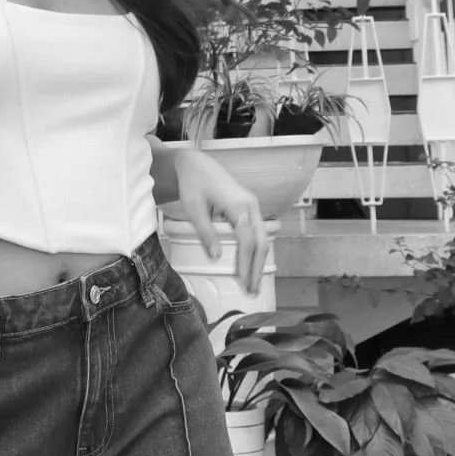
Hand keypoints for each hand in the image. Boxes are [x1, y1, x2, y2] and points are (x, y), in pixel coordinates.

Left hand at [173, 146, 270, 293]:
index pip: (246, 241)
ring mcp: (253, 206)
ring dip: (258, 262)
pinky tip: (250, 266)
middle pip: (261, 242)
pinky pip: (257, 232)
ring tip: (251, 284)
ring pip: (262, 239)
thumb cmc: (192, 185)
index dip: (245, 263)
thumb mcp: (194, 209)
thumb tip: (215, 258)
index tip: (241, 282)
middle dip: (257, 268)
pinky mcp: (250, 208)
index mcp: (238, 205)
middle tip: (251, 291)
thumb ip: (206, 233)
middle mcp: (251, 205)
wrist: (196, 164)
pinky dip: (255, 251)